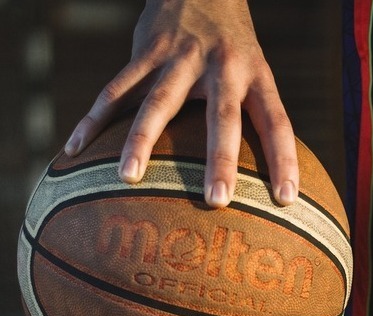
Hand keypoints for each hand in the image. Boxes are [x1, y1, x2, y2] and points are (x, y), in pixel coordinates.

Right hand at [64, 0, 298, 207]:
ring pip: (158, 102)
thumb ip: (255, 113)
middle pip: (222, 117)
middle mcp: (221, 66)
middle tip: (217, 201)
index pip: (277, 121)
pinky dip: (94, 120)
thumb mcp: (255, 70)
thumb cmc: (233, 46)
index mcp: (255, 75)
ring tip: (128, 177)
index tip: (287, 199)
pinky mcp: (145, 52)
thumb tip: (262, 165)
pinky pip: (115, 90)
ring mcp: (180, 58)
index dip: (284, 159)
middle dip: (220, 159)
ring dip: (141, 140)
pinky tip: (75, 150)